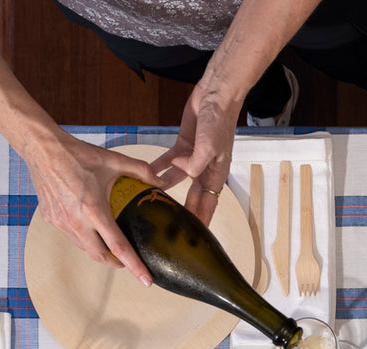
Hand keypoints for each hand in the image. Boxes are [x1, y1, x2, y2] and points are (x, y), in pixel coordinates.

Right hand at [25, 134, 159, 285]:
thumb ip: (140, 171)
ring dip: (98, 250)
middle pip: (100, 257)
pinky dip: (83, 236)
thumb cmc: (77, 154)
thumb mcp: (113, 160)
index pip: (119, 247)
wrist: (42, 148)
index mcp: (94, 211)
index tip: (146, 280)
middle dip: (116, 263)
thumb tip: (160, 181)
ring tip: (108, 242)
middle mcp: (76, 222)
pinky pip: (71, 236)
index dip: (134, 266)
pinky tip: (88, 225)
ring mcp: (61, 223)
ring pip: (84, 248)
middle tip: (126, 260)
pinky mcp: (51, 219)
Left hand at [150, 83, 237, 226]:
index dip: (201, 220)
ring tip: (152, 202)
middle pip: (193, 196)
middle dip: (183, 211)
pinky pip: (168, 161)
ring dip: (165, 190)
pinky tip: (147, 175)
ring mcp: (193, 157)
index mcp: (216, 174)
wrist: (217, 94)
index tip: (194, 236)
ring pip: (177, 180)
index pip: (208, 204)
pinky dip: (159, 168)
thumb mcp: (209, 147)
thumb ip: (194, 164)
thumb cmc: (220, 121)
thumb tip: (180, 171)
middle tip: (170, 226)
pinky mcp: (183, 145)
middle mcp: (205, 169)